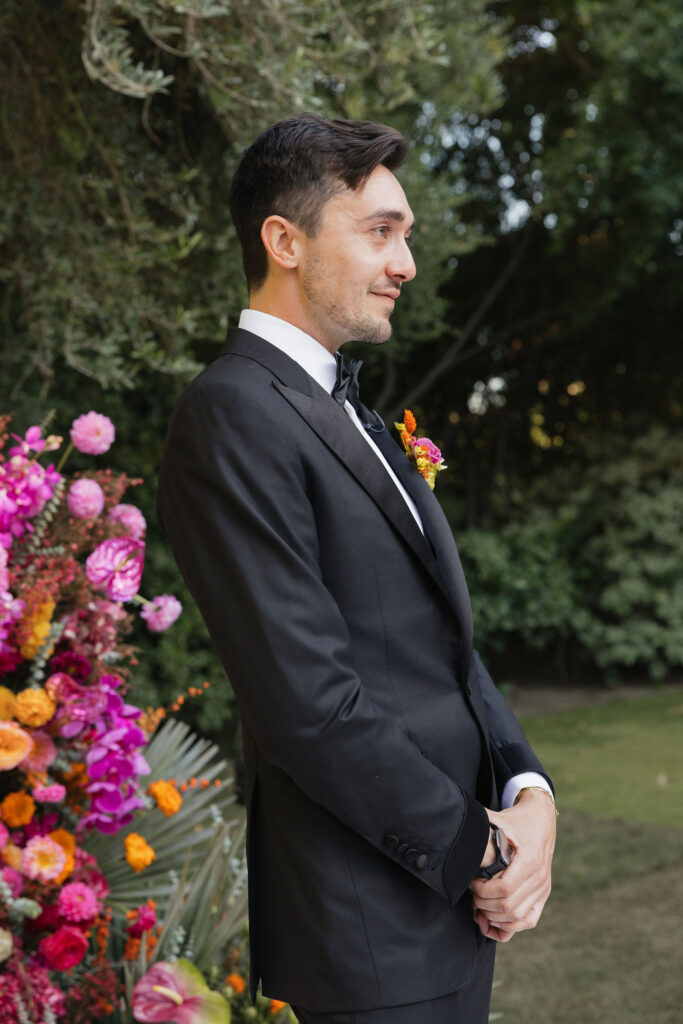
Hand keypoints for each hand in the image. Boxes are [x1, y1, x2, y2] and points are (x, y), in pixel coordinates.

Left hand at [469, 789, 555, 942]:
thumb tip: (453, 825)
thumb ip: (478, 823)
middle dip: (484, 905)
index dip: (482, 891)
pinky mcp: (542, 896)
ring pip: (517, 919)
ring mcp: (543, 889)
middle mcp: (540, 877)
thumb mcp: (497, 818)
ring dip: (494, 918)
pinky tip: (491, 919)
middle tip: (471, 897)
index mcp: (530, 859)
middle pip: (508, 907)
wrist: (541, 821)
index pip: (504, 889)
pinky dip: (509, 926)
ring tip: (477, 908)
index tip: (470, 882)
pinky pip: (528, 921)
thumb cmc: (515, 821)